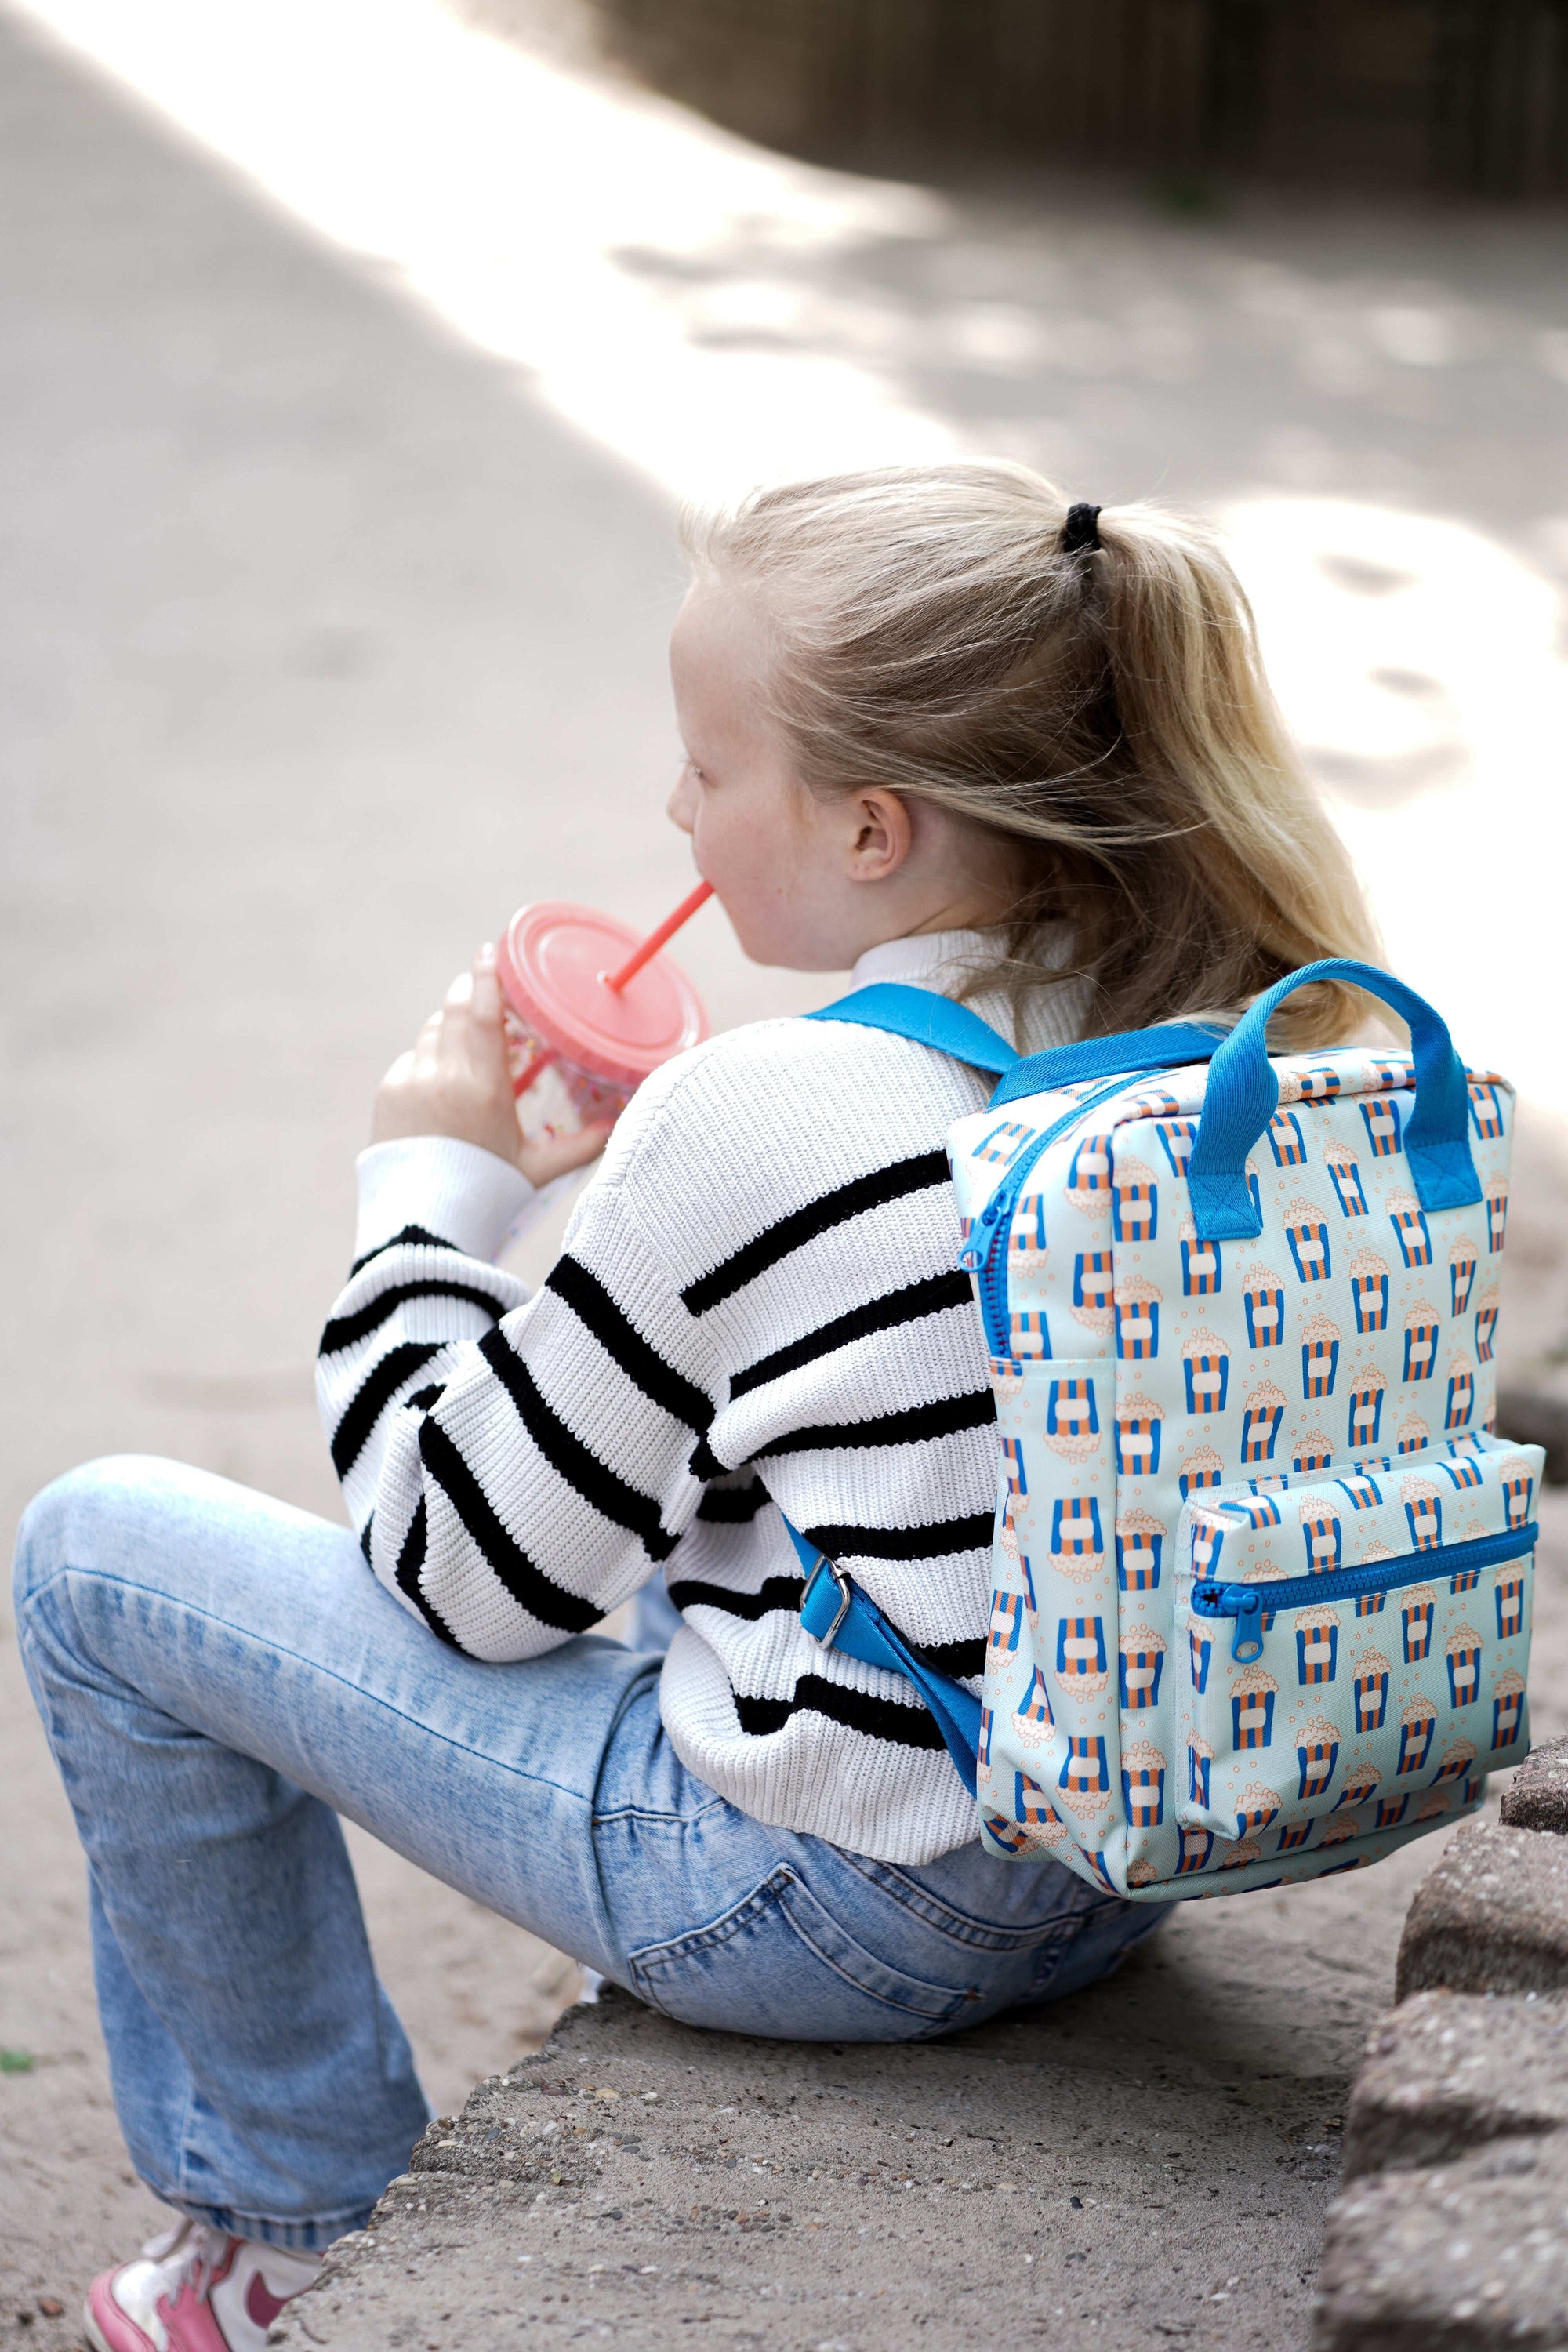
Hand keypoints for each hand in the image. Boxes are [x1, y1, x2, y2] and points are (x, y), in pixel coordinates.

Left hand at [371, 946, 611, 1188]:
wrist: (424, 1226)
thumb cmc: (488, 1195)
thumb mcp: (539, 1169)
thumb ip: (583, 1144)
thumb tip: (624, 1124)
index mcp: (485, 1086)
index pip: (486, 1012)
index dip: (488, 976)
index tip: (489, 951)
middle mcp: (445, 1075)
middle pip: (456, 1010)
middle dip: (469, 991)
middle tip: (482, 984)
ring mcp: (411, 1082)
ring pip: (431, 1033)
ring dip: (450, 1027)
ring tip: (466, 1042)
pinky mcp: (388, 1095)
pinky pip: (411, 1062)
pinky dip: (427, 1062)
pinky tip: (440, 1084)